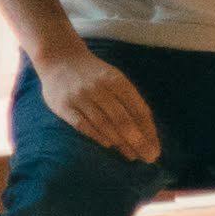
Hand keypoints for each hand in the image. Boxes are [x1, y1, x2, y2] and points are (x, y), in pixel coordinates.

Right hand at [33, 45, 162, 164]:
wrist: (59, 58)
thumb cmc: (93, 74)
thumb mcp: (114, 79)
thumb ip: (129, 100)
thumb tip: (147, 131)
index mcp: (116, 80)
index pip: (137, 109)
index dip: (148, 131)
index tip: (155, 148)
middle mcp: (99, 87)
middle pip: (122, 119)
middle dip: (138, 141)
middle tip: (149, 158)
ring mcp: (80, 96)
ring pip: (103, 123)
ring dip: (120, 141)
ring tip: (131, 155)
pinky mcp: (63, 105)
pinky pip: (82, 124)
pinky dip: (96, 135)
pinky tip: (108, 144)